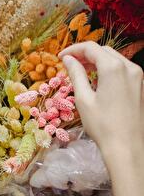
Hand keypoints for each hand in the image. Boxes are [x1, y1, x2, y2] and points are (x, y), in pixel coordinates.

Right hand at [59, 42, 143, 159]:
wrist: (127, 147)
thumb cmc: (102, 125)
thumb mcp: (84, 99)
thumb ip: (76, 74)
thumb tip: (68, 59)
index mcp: (113, 67)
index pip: (90, 48)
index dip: (73, 49)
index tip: (60, 57)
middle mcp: (129, 67)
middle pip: (103, 51)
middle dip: (85, 54)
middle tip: (69, 64)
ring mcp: (138, 76)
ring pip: (114, 59)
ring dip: (97, 61)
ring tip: (82, 71)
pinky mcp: (141, 86)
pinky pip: (123, 69)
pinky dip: (108, 69)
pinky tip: (98, 81)